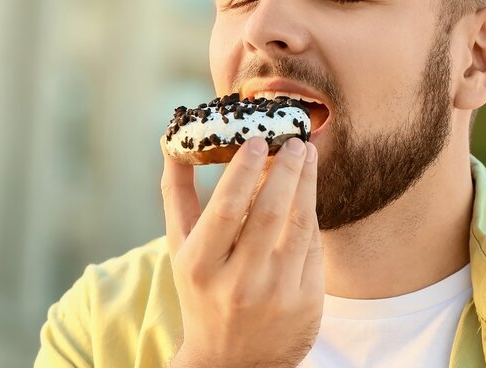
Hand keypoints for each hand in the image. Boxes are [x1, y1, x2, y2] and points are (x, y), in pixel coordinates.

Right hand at [160, 136, 323, 367]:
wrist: (230, 360)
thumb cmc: (202, 289)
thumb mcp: (180, 248)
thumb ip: (176, 193)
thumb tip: (173, 139)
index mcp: (200, 266)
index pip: (226, 209)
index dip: (244, 171)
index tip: (258, 140)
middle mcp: (237, 283)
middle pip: (269, 213)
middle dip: (285, 170)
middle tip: (294, 140)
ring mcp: (276, 295)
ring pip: (298, 226)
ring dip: (306, 184)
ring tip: (306, 155)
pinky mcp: (306, 303)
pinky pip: (313, 248)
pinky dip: (310, 216)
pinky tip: (308, 193)